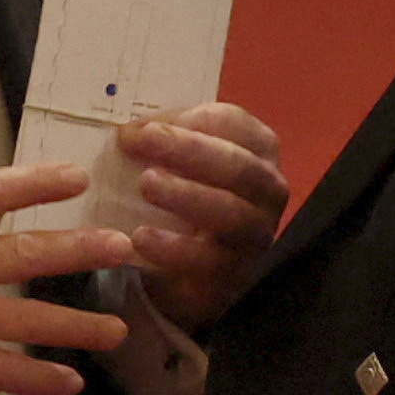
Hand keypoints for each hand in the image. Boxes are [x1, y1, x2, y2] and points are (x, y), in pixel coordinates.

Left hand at [118, 102, 289, 332]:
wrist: (188, 269)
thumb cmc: (186, 198)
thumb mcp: (181, 162)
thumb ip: (162, 141)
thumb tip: (127, 131)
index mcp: (258, 151)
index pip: (235, 125)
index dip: (190, 121)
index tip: (141, 126)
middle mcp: (267, 191)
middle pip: (238, 166)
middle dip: (187, 150)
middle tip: (137, 142)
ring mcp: (255, 235)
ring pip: (231, 213)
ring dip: (186, 195)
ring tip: (145, 184)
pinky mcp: (233, 274)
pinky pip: (207, 261)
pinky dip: (172, 248)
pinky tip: (140, 237)